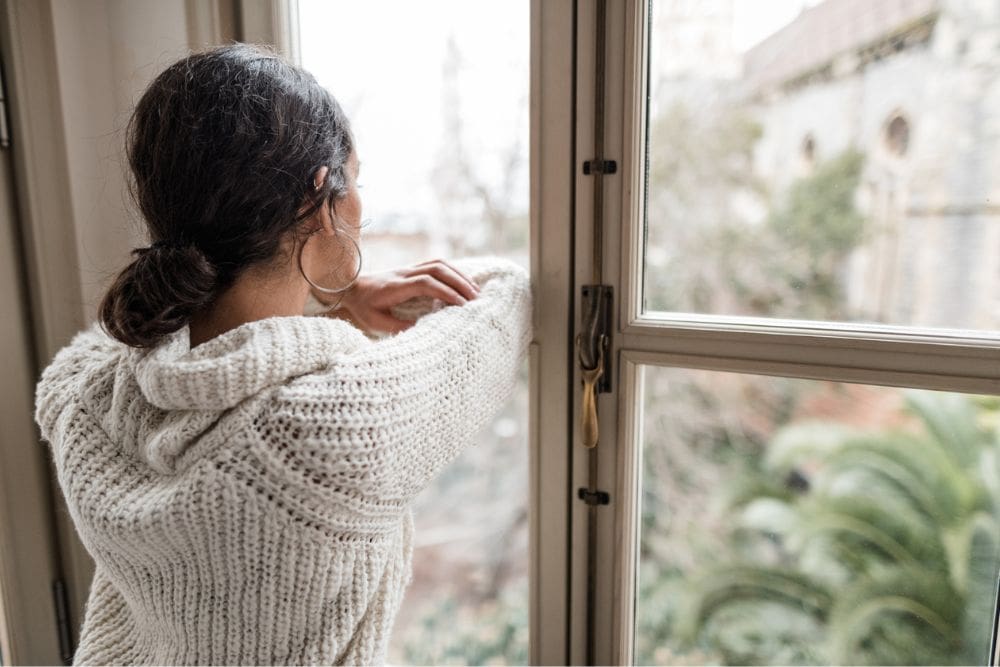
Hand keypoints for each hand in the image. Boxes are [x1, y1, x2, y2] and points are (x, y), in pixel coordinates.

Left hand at [327, 259, 480, 333]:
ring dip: (459, 275)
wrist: (349, 287)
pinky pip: (435, 264)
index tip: (461, 305)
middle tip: (476, 299)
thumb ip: (398, 327)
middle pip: (437, 269)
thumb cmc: (362, 307)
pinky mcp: (411, 268)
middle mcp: (404, 273)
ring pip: (439, 263)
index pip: (426, 283)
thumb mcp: (375, 322)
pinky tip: (463, 283)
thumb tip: (423, 332)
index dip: (446, 292)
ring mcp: (408, 268)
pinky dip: (453, 272)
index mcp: (395, 286)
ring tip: (475, 291)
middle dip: (460, 282)